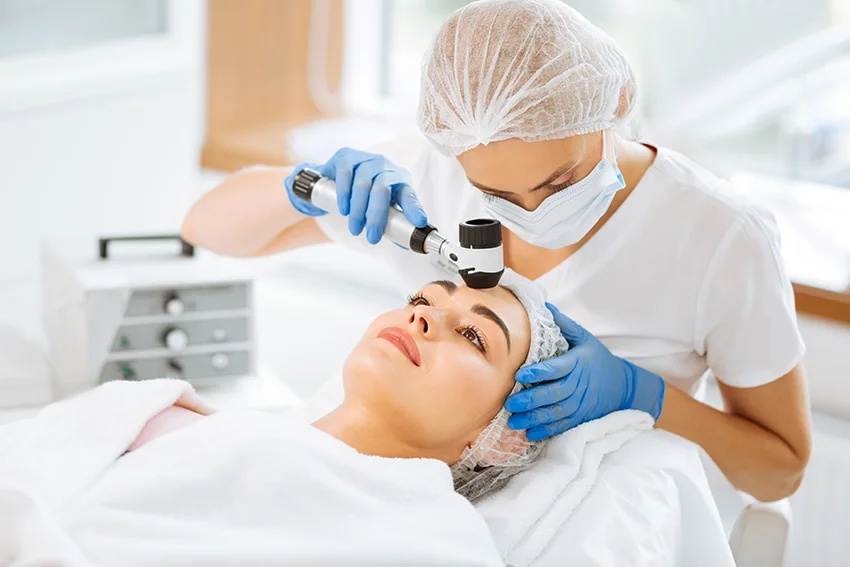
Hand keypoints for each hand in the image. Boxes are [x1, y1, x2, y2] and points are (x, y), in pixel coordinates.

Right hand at [284, 148, 427, 243]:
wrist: (338, 179)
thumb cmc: (367, 197)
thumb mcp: (383, 210)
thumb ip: (392, 226)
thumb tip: (405, 245)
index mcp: (401, 182)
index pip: (409, 196)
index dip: (414, 209)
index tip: (419, 222)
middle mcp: (386, 167)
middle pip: (382, 189)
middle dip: (376, 216)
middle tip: (371, 237)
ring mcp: (367, 159)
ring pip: (363, 182)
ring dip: (358, 209)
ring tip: (355, 228)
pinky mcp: (347, 156)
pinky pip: (346, 172)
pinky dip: (344, 193)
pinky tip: (344, 208)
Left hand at [505, 303, 665, 440]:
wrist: (622, 386)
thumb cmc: (597, 358)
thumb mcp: (584, 338)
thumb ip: (564, 324)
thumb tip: (544, 306)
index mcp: (577, 363)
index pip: (556, 368)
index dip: (538, 372)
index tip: (520, 375)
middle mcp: (578, 385)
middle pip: (553, 394)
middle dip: (531, 400)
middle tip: (510, 403)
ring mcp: (579, 404)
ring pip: (555, 413)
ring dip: (534, 419)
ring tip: (514, 422)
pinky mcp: (580, 418)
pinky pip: (563, 426)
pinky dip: (547, 432)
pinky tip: (530, 435)